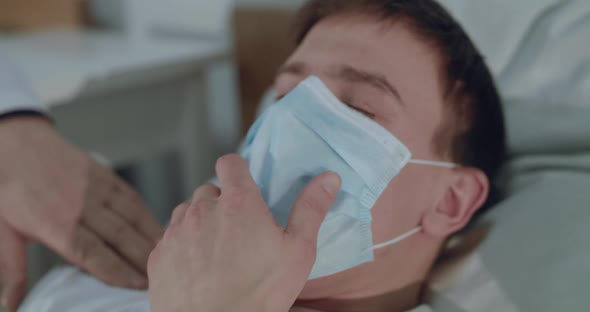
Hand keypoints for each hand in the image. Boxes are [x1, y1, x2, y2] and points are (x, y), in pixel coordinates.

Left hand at [0, 117, 163, 309]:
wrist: (16, 144)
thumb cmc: (9, 190)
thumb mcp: (3, 233)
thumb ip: (12, 269)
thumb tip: (11, 303)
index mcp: (55, 223)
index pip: (92, 252)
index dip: (117, 270)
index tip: (137, 285)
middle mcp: (81, 206)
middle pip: (120, 237)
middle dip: (142, 260)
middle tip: (159, 278)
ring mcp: (97, 188)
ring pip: (132, 217)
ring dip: (151, 239)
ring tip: (166, 256)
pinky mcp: (106, 177)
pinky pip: (133, 200)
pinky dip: (148, 217)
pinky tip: (158, 230)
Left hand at [148, 155, 340, 311]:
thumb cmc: (259, 294)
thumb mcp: (298, 252)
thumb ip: (311, 209)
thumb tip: (329, 178)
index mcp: (238, 203)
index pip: (230, 163)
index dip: (237, 170)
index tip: (244, 185)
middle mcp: (202, 209)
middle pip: (209, 191)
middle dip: (221, 204)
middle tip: (237, 232)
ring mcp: (177, 231)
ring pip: (187, 212)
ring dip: (200, 223)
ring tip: (216, 252)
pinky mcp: (159, 254)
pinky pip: (170, 238)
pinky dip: (182, 247)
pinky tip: (197, 269)